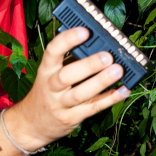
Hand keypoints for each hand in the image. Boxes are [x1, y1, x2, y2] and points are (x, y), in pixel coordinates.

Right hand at [0, 26, 127, 155]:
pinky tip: (123, 90)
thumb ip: (70, 60)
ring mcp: (60, 105)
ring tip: (118, 71)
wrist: (32, 123)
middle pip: (66, 76)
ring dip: (101, 82)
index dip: (68, 39)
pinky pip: (92, 108)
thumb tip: (98, 45)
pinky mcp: (71, 118)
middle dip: (88, 65)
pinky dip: (110, 99)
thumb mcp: (51, 73)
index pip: (52, 51)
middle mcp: (51, 87)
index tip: (85, 31)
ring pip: (80, 94)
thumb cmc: (48, 91)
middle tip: (107, 57)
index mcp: (46, 70)